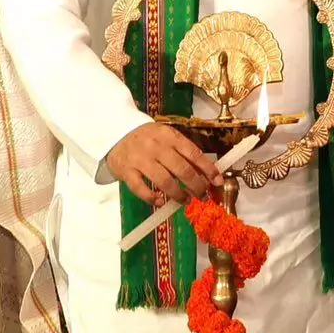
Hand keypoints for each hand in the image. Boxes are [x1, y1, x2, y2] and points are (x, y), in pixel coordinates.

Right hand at [106, 122, 221, 206]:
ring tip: (185, 200)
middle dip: (196, 186)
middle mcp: (156, 147)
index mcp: (170, 136)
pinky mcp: (126, 171)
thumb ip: (184, 152)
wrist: (115, 130)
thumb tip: (207, 172)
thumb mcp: (167, 137)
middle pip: (182, 170)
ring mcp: (140, 159)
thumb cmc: (147, 137)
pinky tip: (160, 202)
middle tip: (202, 195)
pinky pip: (141, 188)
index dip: (208, 169)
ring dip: (178, 194)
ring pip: (164, 181)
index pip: (194, 154)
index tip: (217, 181)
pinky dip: (152, 197)